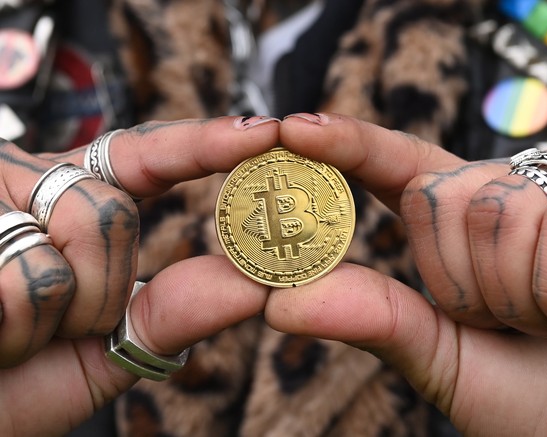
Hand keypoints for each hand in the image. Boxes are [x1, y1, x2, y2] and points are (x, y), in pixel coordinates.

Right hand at [0, 116, 278, 435]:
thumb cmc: (18, 383)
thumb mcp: (108, 350)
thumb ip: (175, 315)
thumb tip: (256, 285)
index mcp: (72, 204)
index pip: (146, 156)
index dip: (204, 143)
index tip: (263, 131)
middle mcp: (30, 185)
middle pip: (117, 207)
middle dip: (103, 286)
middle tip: (60, 325)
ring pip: (81, 230)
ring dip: (63, 311)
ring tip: (16, 331)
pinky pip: (28, 273)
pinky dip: (19, 326)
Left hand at [265, 113, 546, 435]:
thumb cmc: (530, 396)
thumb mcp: (440, 359)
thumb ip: (373, 320)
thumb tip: (277, 306)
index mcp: (459, 222)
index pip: (394, 166)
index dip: (346, 145)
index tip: (294, 129)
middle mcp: (505, 195)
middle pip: (435, 196)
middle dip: (456, 279)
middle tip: (501, 325)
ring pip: (491, 214)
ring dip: (513, 296)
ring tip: (545, 323)